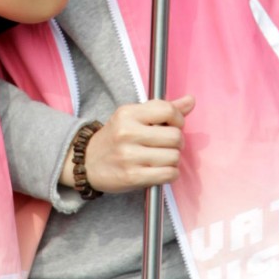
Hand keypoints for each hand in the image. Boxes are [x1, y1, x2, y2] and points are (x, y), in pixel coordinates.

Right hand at [65, 95, 195, 193]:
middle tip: (168, 144)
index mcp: (128, 113)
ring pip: (174, 157)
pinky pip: (168, 175)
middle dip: (177, 142)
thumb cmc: (116, 137)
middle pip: (175, 137)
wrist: (87, 162)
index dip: (179, 119)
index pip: (168, 111)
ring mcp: (129, 156)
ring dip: (173, 159)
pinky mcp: (132, 177)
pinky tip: (161, 170)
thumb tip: (191, 101)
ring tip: (162, 158)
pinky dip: (170, 173)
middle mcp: (127, 133)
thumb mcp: (133, 117)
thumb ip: (162, 109)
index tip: (174, 125)